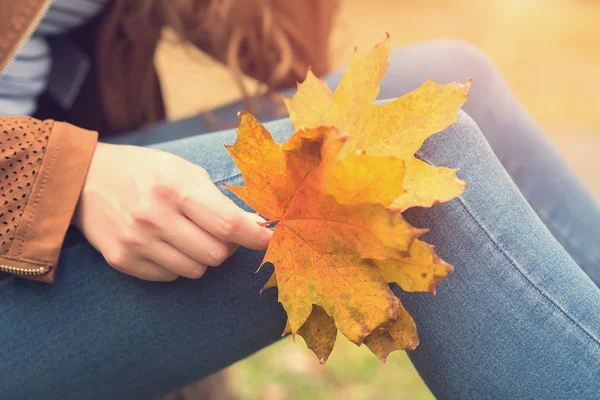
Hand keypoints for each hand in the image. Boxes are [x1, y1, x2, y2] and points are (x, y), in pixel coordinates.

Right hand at [72, 142, 271, 280]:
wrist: (87, 179)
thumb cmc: (147, 171)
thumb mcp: (184, 172)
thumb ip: (220, 200)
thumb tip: (258, 226)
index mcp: (175, 188)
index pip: (228, 225)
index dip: (256, 237)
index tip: (272, 240)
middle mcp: (154, 217)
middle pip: (216, 255)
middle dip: (227, 247)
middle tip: (219, 232)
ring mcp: (136, 241)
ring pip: (196, 270)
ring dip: (202, 256)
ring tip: (188, 234)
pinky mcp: (122, 260)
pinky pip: (171, 277)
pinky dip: (177, 264)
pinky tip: (165, 243)